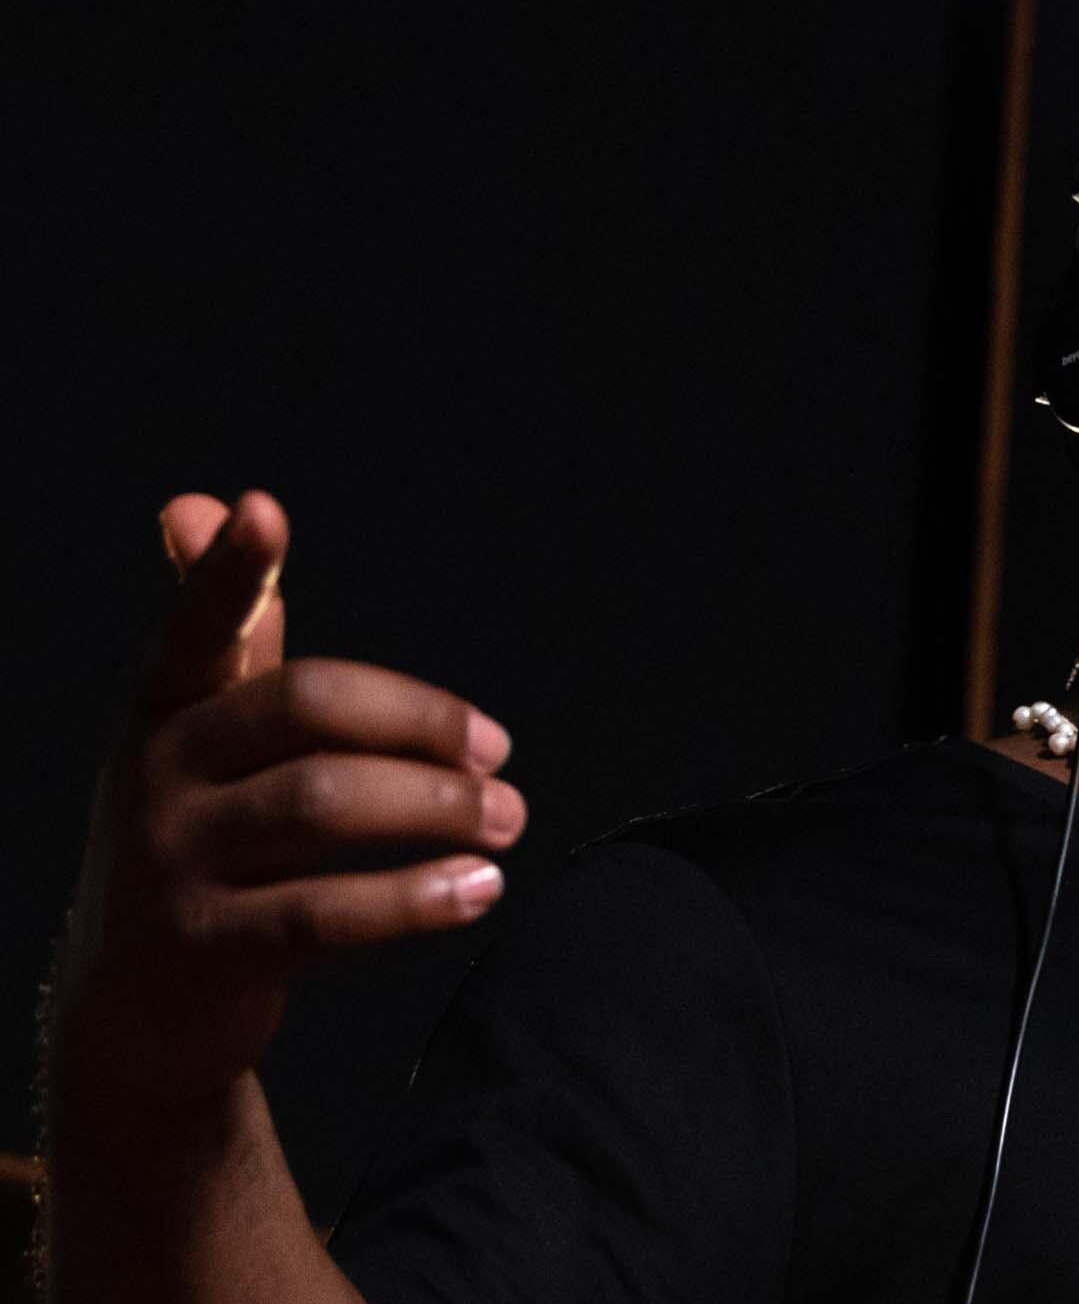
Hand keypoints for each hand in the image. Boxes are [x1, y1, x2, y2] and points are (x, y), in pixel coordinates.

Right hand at [53, 490, 526, 1113]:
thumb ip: (232, 633)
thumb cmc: (202, 841)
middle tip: (499, 756)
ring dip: (436, 808)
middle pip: (304, 709)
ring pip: (321, 805)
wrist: (136, 1010)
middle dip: (421, 724)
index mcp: (165, 711)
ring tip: (508, 822)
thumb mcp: (205, 737)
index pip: (200, 629)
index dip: (229, 572)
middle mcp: (155, 774)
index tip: (264, 510)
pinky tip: (479, 889)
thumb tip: (204, 501)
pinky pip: (322, 914)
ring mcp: (171, 861)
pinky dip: (413, 899)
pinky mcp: (203, 948)